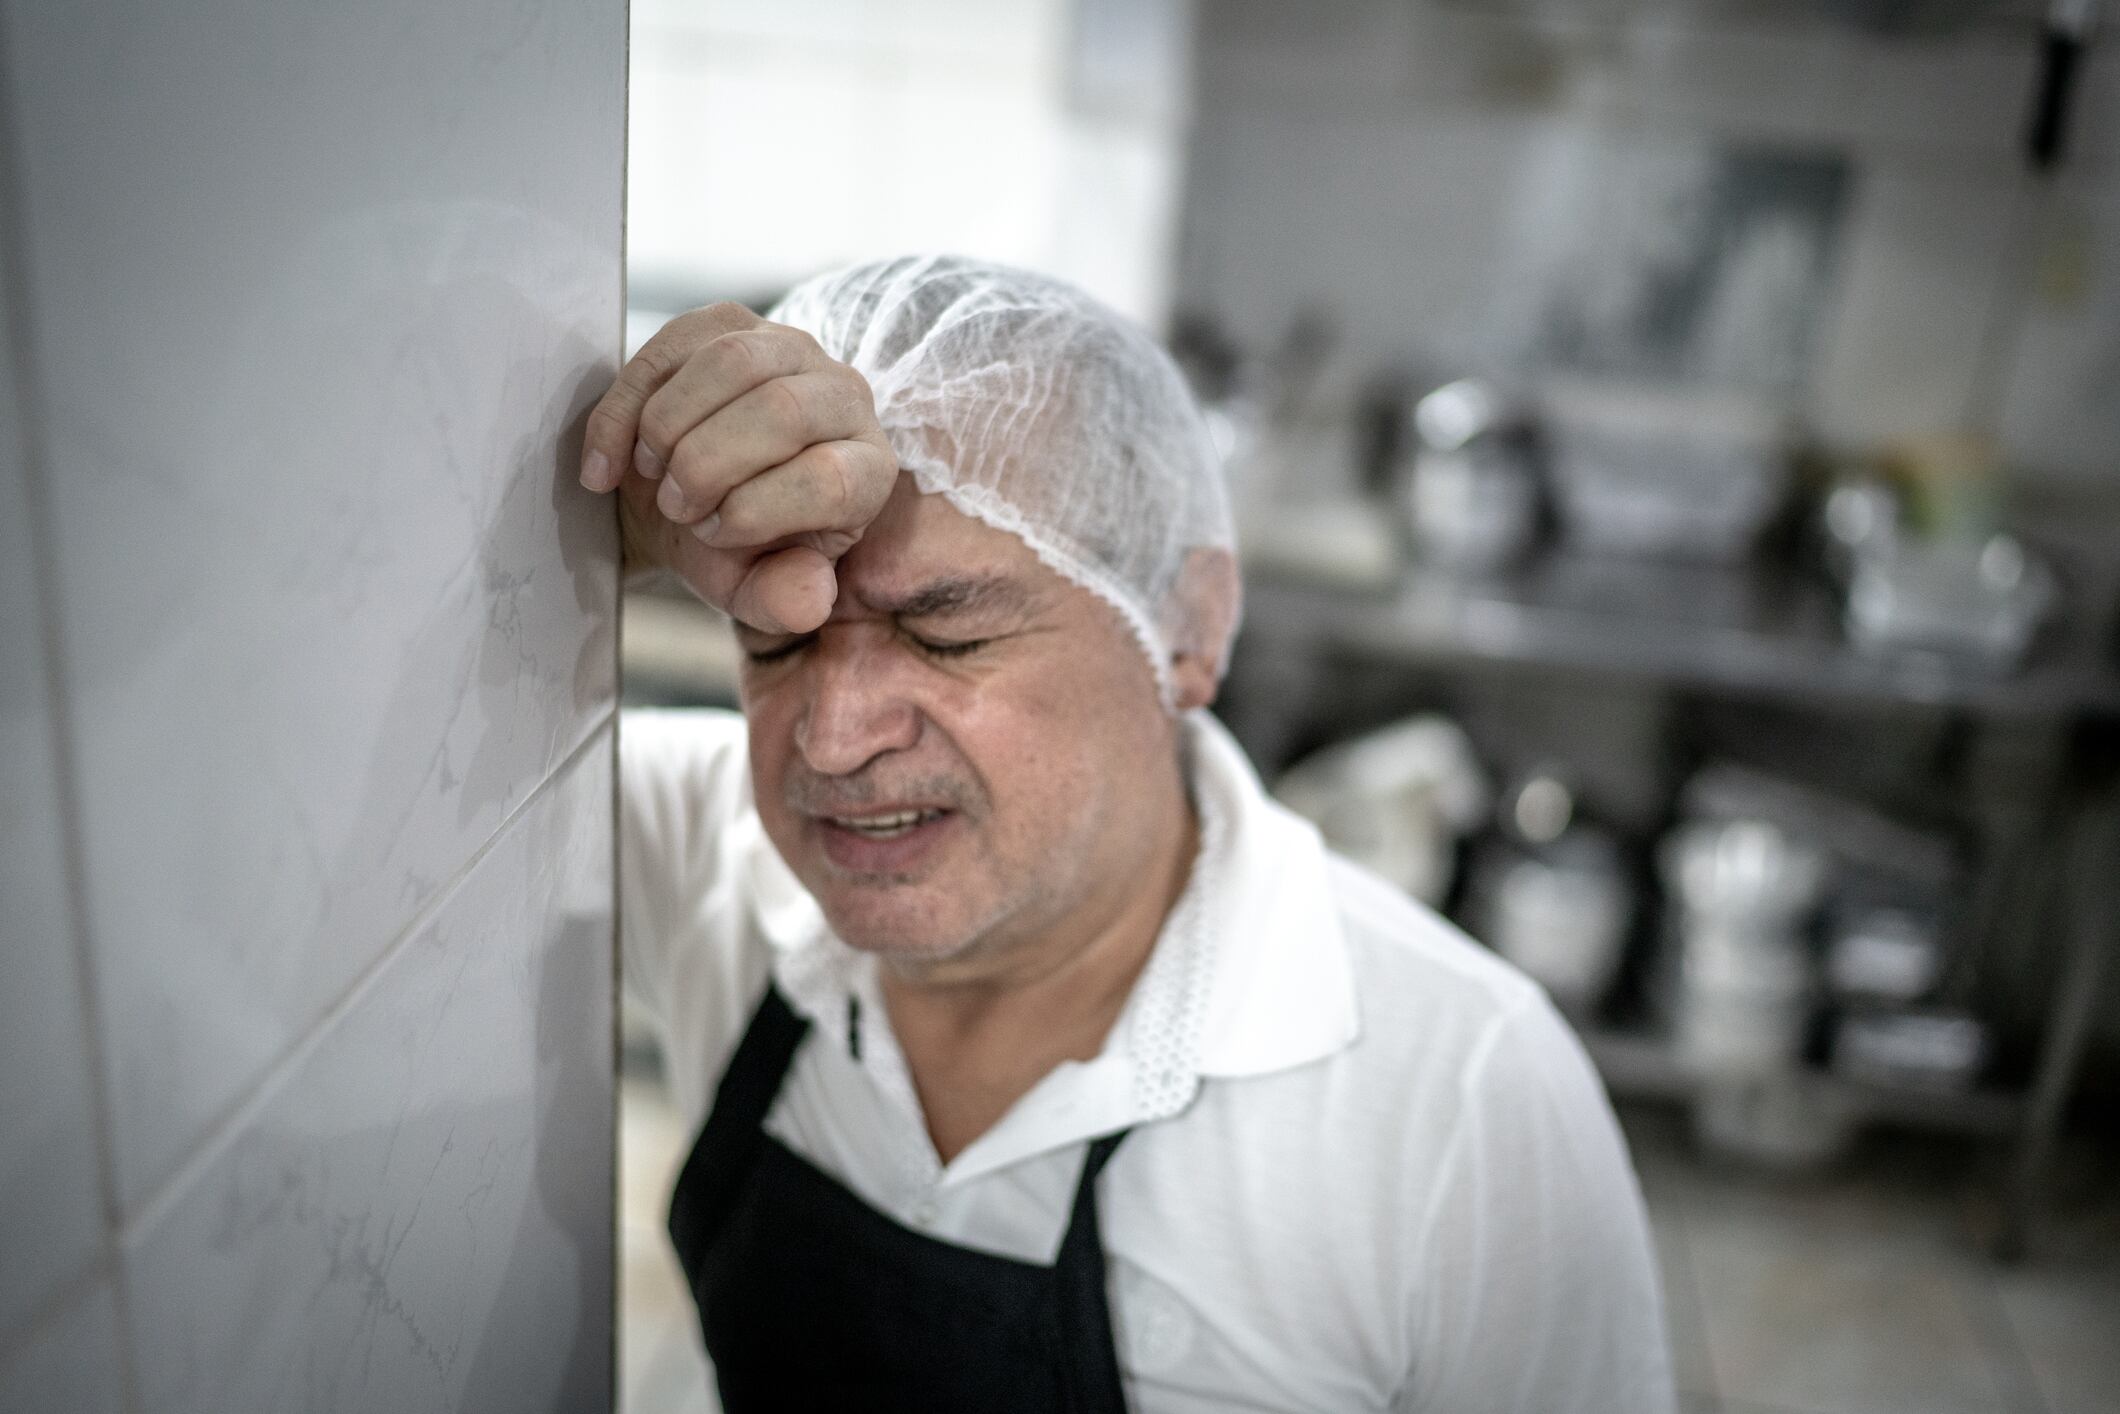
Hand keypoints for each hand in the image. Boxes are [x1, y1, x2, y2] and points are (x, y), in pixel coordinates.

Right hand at [579, 303, 896, 632]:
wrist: (683, 497)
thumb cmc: (731, 546)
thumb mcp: (754, 588)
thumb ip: (785, 601)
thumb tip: (809, 600)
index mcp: (867, 471)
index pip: (830, 478)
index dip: (755, 510)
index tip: (712, 532)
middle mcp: (846, 398)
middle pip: (781, 411)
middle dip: (707, 465)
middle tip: (675, 504)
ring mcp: (790, 348)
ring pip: (732, 362)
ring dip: (670, 425)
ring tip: (653, 472)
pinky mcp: (730, 321)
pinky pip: (675, 343)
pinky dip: (627, 406)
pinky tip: (610, 459)